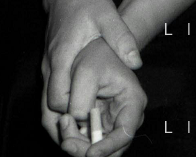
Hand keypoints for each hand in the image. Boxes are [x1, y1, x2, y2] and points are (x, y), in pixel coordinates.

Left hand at [42, 36, 144, 155]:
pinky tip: (64, 124)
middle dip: (85, 150)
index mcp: (133, 101)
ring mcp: (111, 123)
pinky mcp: (98, 126)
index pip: (125, 133)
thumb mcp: (86, 72)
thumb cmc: (96, 55)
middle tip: (66, 141)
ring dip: (76, 145)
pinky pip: (86, 143)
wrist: (96, 49)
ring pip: (95, 149)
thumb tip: (75, 124)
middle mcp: (125, 117)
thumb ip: (80, 101)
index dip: (107, 147)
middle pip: (110, 149)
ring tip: (63, 123)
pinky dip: (73, 138)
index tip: (89, 152)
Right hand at [43, 0, 141, 123]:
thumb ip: (121, 38)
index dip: (73, 111)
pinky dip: (60, 110)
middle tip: (89, 135)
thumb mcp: (108, 15)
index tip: (93, 118)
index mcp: (62, 57)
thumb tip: (137, 62)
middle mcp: (50, 68)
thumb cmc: (87, 3)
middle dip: (66, 124)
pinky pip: (49, 97)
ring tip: (85, 133)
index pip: (58, 97)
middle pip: (47, 110)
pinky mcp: (50, 69)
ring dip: (62, 121)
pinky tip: (80, 114)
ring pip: (45, 107)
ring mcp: (47, 69)